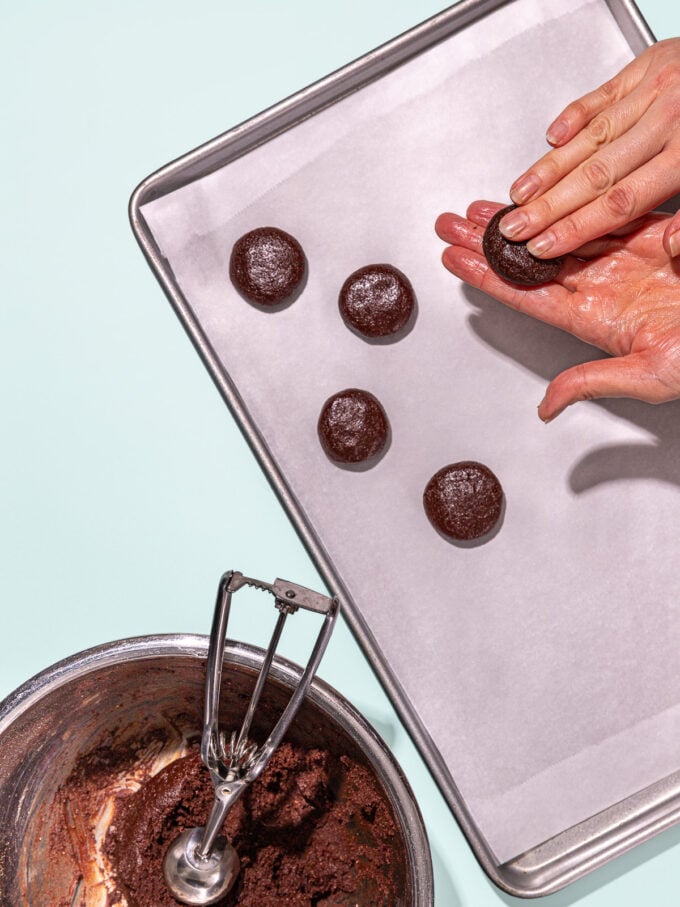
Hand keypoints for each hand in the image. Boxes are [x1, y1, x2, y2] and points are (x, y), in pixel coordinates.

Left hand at [435, 202, 679, 420]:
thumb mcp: (648, 376)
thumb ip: (593, 381)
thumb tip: (548, 406)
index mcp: (594, 318)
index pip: (526, 293)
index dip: (487, 277)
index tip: (453, 261)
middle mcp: (602, 287)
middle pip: (530, 260)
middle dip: (487, 241)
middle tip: (450, 225)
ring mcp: (625, 260)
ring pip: (558, 233)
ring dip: (519, 219)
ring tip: (479, 208)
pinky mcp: (652, 236)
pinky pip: (603, 213)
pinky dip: (570, 201)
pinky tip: (542, 195)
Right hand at [497, 39, 679, 258]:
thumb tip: (674, 246)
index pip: (620, 203)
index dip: (575, 228)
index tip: (543, 246)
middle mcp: (670, 118)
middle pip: (595, 174)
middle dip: (547, 206)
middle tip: (514, 227)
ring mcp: (658, 87)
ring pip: (591, 135)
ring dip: (549, 167)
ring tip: (518, 193)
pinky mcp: (651, 60)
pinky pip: (604, 92)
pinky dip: (574, 114)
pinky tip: (552, 136)